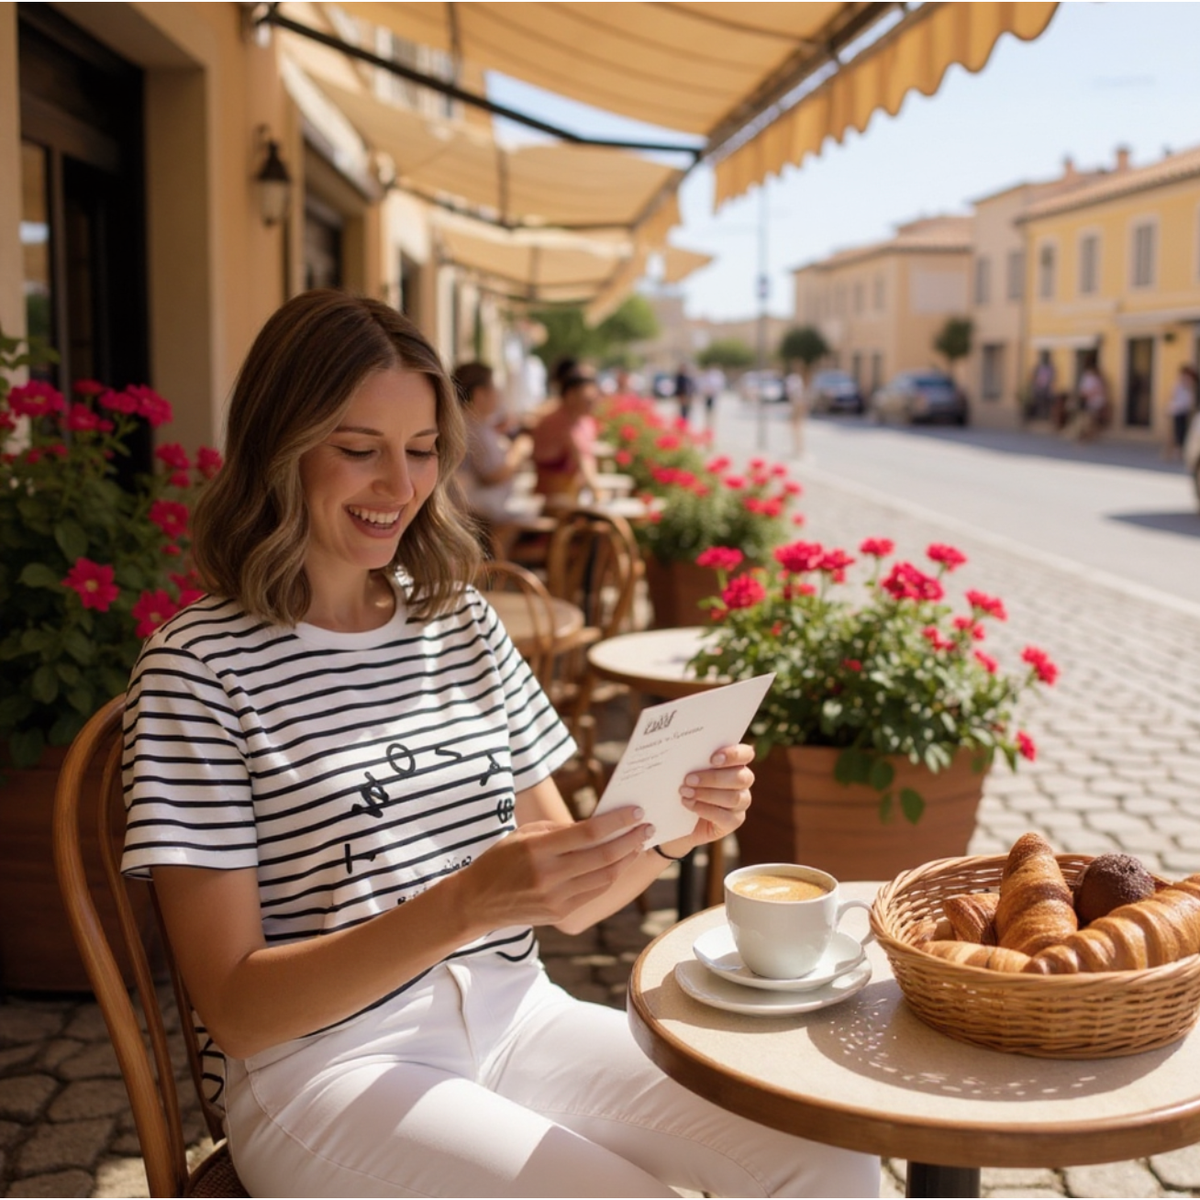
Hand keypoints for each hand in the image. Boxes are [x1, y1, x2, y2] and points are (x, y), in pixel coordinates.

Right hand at [457, 806, 651, 927]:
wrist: (477, 901)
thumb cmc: (501, 859)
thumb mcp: (524, 834)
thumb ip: (561, 829)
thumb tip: (597, 826)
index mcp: (538, 849)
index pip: (588, 833)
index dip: (617, 822)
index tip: (636, 812)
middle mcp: (549, 875)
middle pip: (603, 856)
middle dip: (631, 840)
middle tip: (647, 827)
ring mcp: (556, 898)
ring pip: (604, 876)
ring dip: (626, 859)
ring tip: (638, 843)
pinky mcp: (560, 914)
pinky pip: (595, 892)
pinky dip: (611, 876)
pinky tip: (619, 863)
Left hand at [660, 743, 754, 858]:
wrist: (674, 814)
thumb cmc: (680, 783)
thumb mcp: (684, 768)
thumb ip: (691, 759)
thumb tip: (684, 750)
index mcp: (734, 762)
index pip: (746, 754)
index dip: (734, 754)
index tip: (712, 759)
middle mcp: (742, 781)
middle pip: (741, 777)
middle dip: (713, 778)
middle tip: (688, 779)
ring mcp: (740, 803)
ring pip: (735, 798)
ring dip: (707, 794)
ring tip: (685, 792)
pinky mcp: (733, 821)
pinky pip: (727, 818)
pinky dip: (706, 810)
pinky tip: (689, 805)